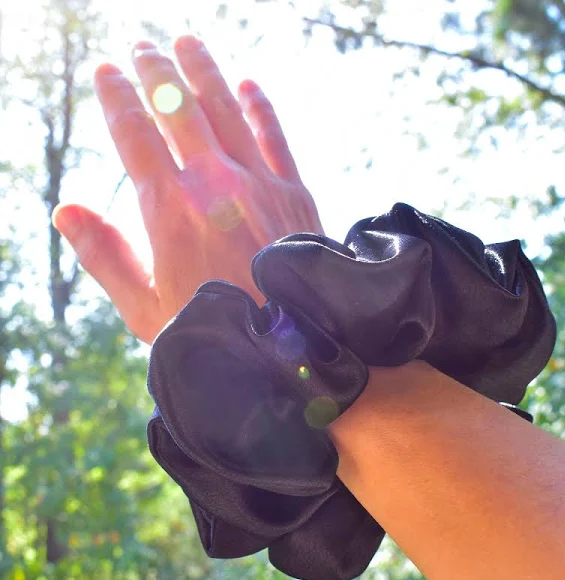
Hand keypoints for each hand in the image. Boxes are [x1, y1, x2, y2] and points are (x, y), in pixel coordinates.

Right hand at [53, 35, 322, 343]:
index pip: (135, 135)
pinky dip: (261, 108)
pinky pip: (275, 138)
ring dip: (204, 72)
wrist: (289, 350)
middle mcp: (215, 185)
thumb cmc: (213, 333)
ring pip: (226, 110)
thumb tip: (67, 210)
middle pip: (178, 108)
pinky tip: (250, 85)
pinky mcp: (296, 194)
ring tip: (187, 42)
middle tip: (142, 47)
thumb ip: (105, 257)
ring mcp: (260, 185)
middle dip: (156, 71)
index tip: (107, 72)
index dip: (117, 97)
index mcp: (170, 211)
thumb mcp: (145, 309)